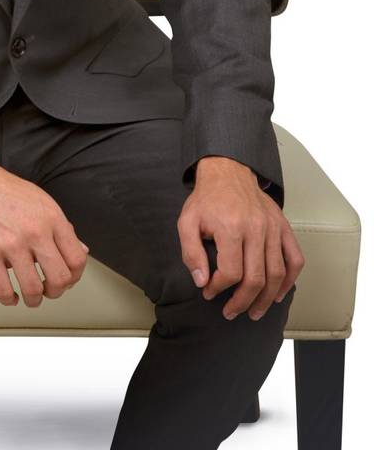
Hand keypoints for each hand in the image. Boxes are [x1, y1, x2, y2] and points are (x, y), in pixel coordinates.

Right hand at [0, 143, 89, 307]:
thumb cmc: (3, 190)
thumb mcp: (40, 201)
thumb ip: (61, 227)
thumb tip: (81, 249)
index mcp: (51, 217)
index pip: (76, 259)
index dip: (75, 276)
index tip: (68, 280)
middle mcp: (34, 231)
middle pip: (59, 279)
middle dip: (56, 291)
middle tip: (49, 290)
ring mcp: (11, 244)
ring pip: (33, 290)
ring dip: (34, 300)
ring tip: (30, 297)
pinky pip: (4, 291)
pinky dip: (10, 300)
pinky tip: (11, 295)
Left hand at [177, 156, 304, 320]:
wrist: (228, 172)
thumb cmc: (207, 199)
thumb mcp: (187, 221)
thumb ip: (191, 252)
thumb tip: (201, 281)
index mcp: (231, 227)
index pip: (231, 272)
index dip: (218, 288)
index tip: (208, 292)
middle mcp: (256, 229)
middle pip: (256, 278)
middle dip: (242, 302)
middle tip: (231, 312)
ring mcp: (273, 228)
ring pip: (277, 274)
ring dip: (266, 299)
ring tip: (254, 312)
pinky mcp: (284, 227)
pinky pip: (295, 259)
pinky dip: (290, 280)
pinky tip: (277, 293)